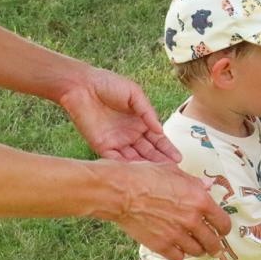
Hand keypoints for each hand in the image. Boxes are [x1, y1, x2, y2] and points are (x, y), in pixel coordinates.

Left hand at [59, 66, 179, 163]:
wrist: (82, 85)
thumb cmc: (108, 84)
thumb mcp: (134, 94)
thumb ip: (148, 112)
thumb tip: (160, 130)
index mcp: (140, 121)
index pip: (157, 139)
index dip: (167, 148)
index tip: (178, 158)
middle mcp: (130, 134)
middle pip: (149, 151)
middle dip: (160, 161)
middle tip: (172, 171)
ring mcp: (117, 141)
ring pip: (135, 158)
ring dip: (146, 166)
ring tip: (159, 175)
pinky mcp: (102, 146)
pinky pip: (116, 160)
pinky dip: (127, 166)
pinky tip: (138, 172)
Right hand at [108, 161, 232, 259]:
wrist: (121, 192)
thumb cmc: (145, 176)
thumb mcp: (173, 172)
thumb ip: (193, 182)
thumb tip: (207, 185)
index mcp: (200, 201)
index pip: (223, 222)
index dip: (224, 229)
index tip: (223, 231)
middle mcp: (192, 220)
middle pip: (212, 242)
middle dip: (215, 246)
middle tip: (214, 247)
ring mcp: (177, 235)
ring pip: (196, 251)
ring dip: (197, 250)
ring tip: (195, 247)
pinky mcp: (161, 245)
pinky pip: (178, 257)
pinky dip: (179, 254)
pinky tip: (176, 249)